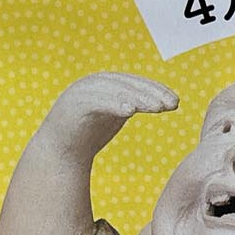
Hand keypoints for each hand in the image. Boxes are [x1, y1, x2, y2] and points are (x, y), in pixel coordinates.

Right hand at [43, 72, 178, 158]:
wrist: (59, 152)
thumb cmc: (88, 134)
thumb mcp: (114, 115)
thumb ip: (131, 104)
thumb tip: (159, 102)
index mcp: (106, 83)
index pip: (136, 83)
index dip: (156, 89)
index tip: (175, 101)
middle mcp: (95, 82)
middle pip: (129, 84)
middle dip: (152, 93)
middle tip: (173, 104)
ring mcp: (83, 91)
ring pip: (116, 91)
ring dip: (138, 98)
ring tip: (157, 108)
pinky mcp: (74, 103)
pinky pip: (98, 101)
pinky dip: (114, 104)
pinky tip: (130, 111)